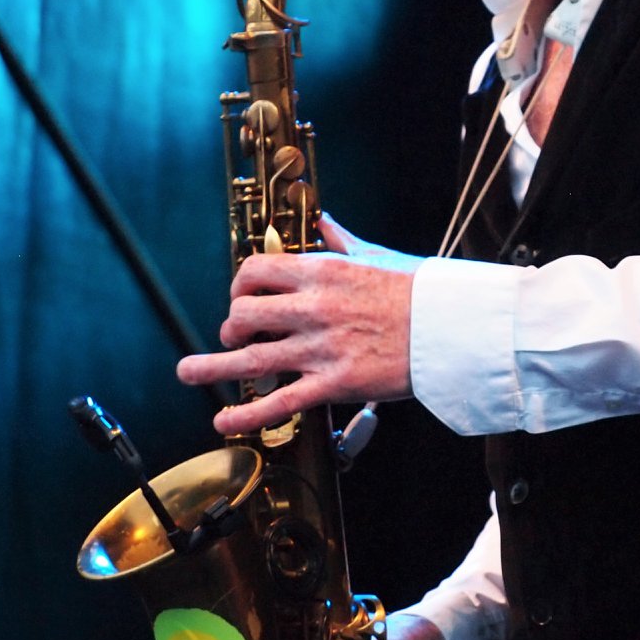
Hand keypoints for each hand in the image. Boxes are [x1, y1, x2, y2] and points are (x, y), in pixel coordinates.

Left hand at [176, 215, 421, 435]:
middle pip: (245, 314)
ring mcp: (321, 348)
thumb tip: (324, 220)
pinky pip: (281, 402)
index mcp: (322, 272)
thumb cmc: (419, 290)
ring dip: (212, 367)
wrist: (452, 327)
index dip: (240, 286)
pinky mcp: (335, 383)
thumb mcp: (376, 256)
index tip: (243, 298)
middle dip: (230, 326)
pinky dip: (247, 414)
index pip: (257, 271)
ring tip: (188, 372)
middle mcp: (314, 308)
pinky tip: (223, 420)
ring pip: (251, 359)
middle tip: (234, 337)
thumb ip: (341, 240)